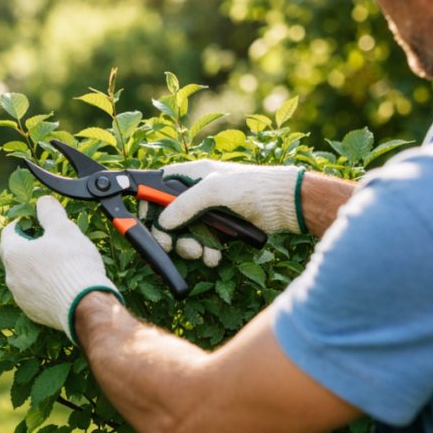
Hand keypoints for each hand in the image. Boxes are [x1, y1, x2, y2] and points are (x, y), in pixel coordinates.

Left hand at [0, 196, 122, 342]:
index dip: (23, 223)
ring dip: (37, 267)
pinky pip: (35, 294)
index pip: (9, 232)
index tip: (36, 221)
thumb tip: (43, 201)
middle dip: (30, 246)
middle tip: (50, 240)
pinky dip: (44, 286)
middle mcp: (11, 277)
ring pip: (25, 276)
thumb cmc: (73, 264)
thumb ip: (50, 212)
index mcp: (13, 254)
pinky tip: (62, 283)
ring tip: (59, 262)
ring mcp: (21, 298)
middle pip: (16, 255)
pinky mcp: (34, 313)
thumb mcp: (63, 228)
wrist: (86, 305)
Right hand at [140, 160, 305, 264]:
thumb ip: (184, 205)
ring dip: (189, 248)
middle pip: (167, 218)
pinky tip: (214, 256)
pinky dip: (205, 252)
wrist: (286, 204)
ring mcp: (207, 212)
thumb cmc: (252, 186)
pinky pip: (202, 243)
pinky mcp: (219, 229)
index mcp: (189, 175)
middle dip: (169, 235)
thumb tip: (162, 223)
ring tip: (201, 253)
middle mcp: (194, 193)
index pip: (155, 188)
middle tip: (171, 247)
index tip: (146, 224)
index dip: (147, 206)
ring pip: (183, 234)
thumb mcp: (214, 191)